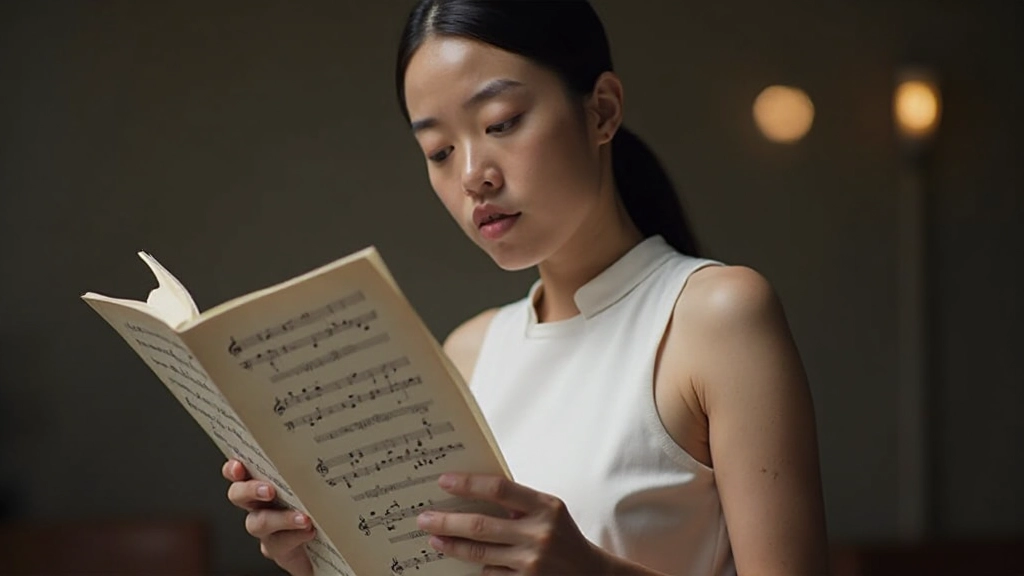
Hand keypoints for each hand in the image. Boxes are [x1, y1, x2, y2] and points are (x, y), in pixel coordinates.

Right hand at [223, 459, 315, 575]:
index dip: (233, 469)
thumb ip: (307, 471)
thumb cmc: (319, 505)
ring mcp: (266, 529)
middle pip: (238, 494)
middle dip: (250, 490)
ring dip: (281, 518)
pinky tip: (310, 531)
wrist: (329, 541)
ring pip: (259, 522)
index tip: (238, 466)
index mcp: (264, 483)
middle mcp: (258, 505)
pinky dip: (296, 536)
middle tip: (269, 490)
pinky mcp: (278, 549)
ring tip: (303, 518)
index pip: (239, 472)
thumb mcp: (313, 483)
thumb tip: (322, 452)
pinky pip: (279, 544)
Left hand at [415, 473, 611, 574]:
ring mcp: (532, 563)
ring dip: (451, 546)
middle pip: (481, 525)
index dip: (468, 484)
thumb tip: (469, 493)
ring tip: (434, 538)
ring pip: (480, 554)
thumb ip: (518, 503)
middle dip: (447, 521)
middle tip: (423, 518)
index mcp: (546, 507)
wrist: (590, 574)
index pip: (499, 489)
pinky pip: (490, 574)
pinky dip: (479, 567)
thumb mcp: (549, 511)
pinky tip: (467, 562)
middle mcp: (540, 534)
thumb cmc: (562, 535)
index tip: (443, 481)